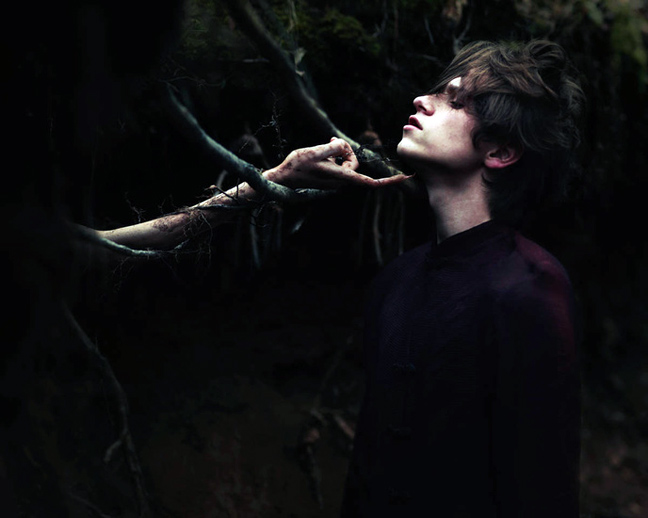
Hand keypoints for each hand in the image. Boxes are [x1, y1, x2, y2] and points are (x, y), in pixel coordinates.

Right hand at [267, 137, 410, 189]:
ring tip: (323, 146)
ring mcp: (335, 181)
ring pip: (346, 163)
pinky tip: (322, 150)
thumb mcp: (316, 151)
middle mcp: (340, 182)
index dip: (388, 181)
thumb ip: (334, 148)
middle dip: (347, 151)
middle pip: (355, 164)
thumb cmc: (297, 165)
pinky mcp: (330, 178)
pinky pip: (339, 164)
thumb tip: (344, 146)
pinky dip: (334, 155)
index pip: (369, 182)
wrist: (283, 177)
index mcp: (340, 177)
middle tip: (330, 142)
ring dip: (338, 152)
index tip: (404, 178)